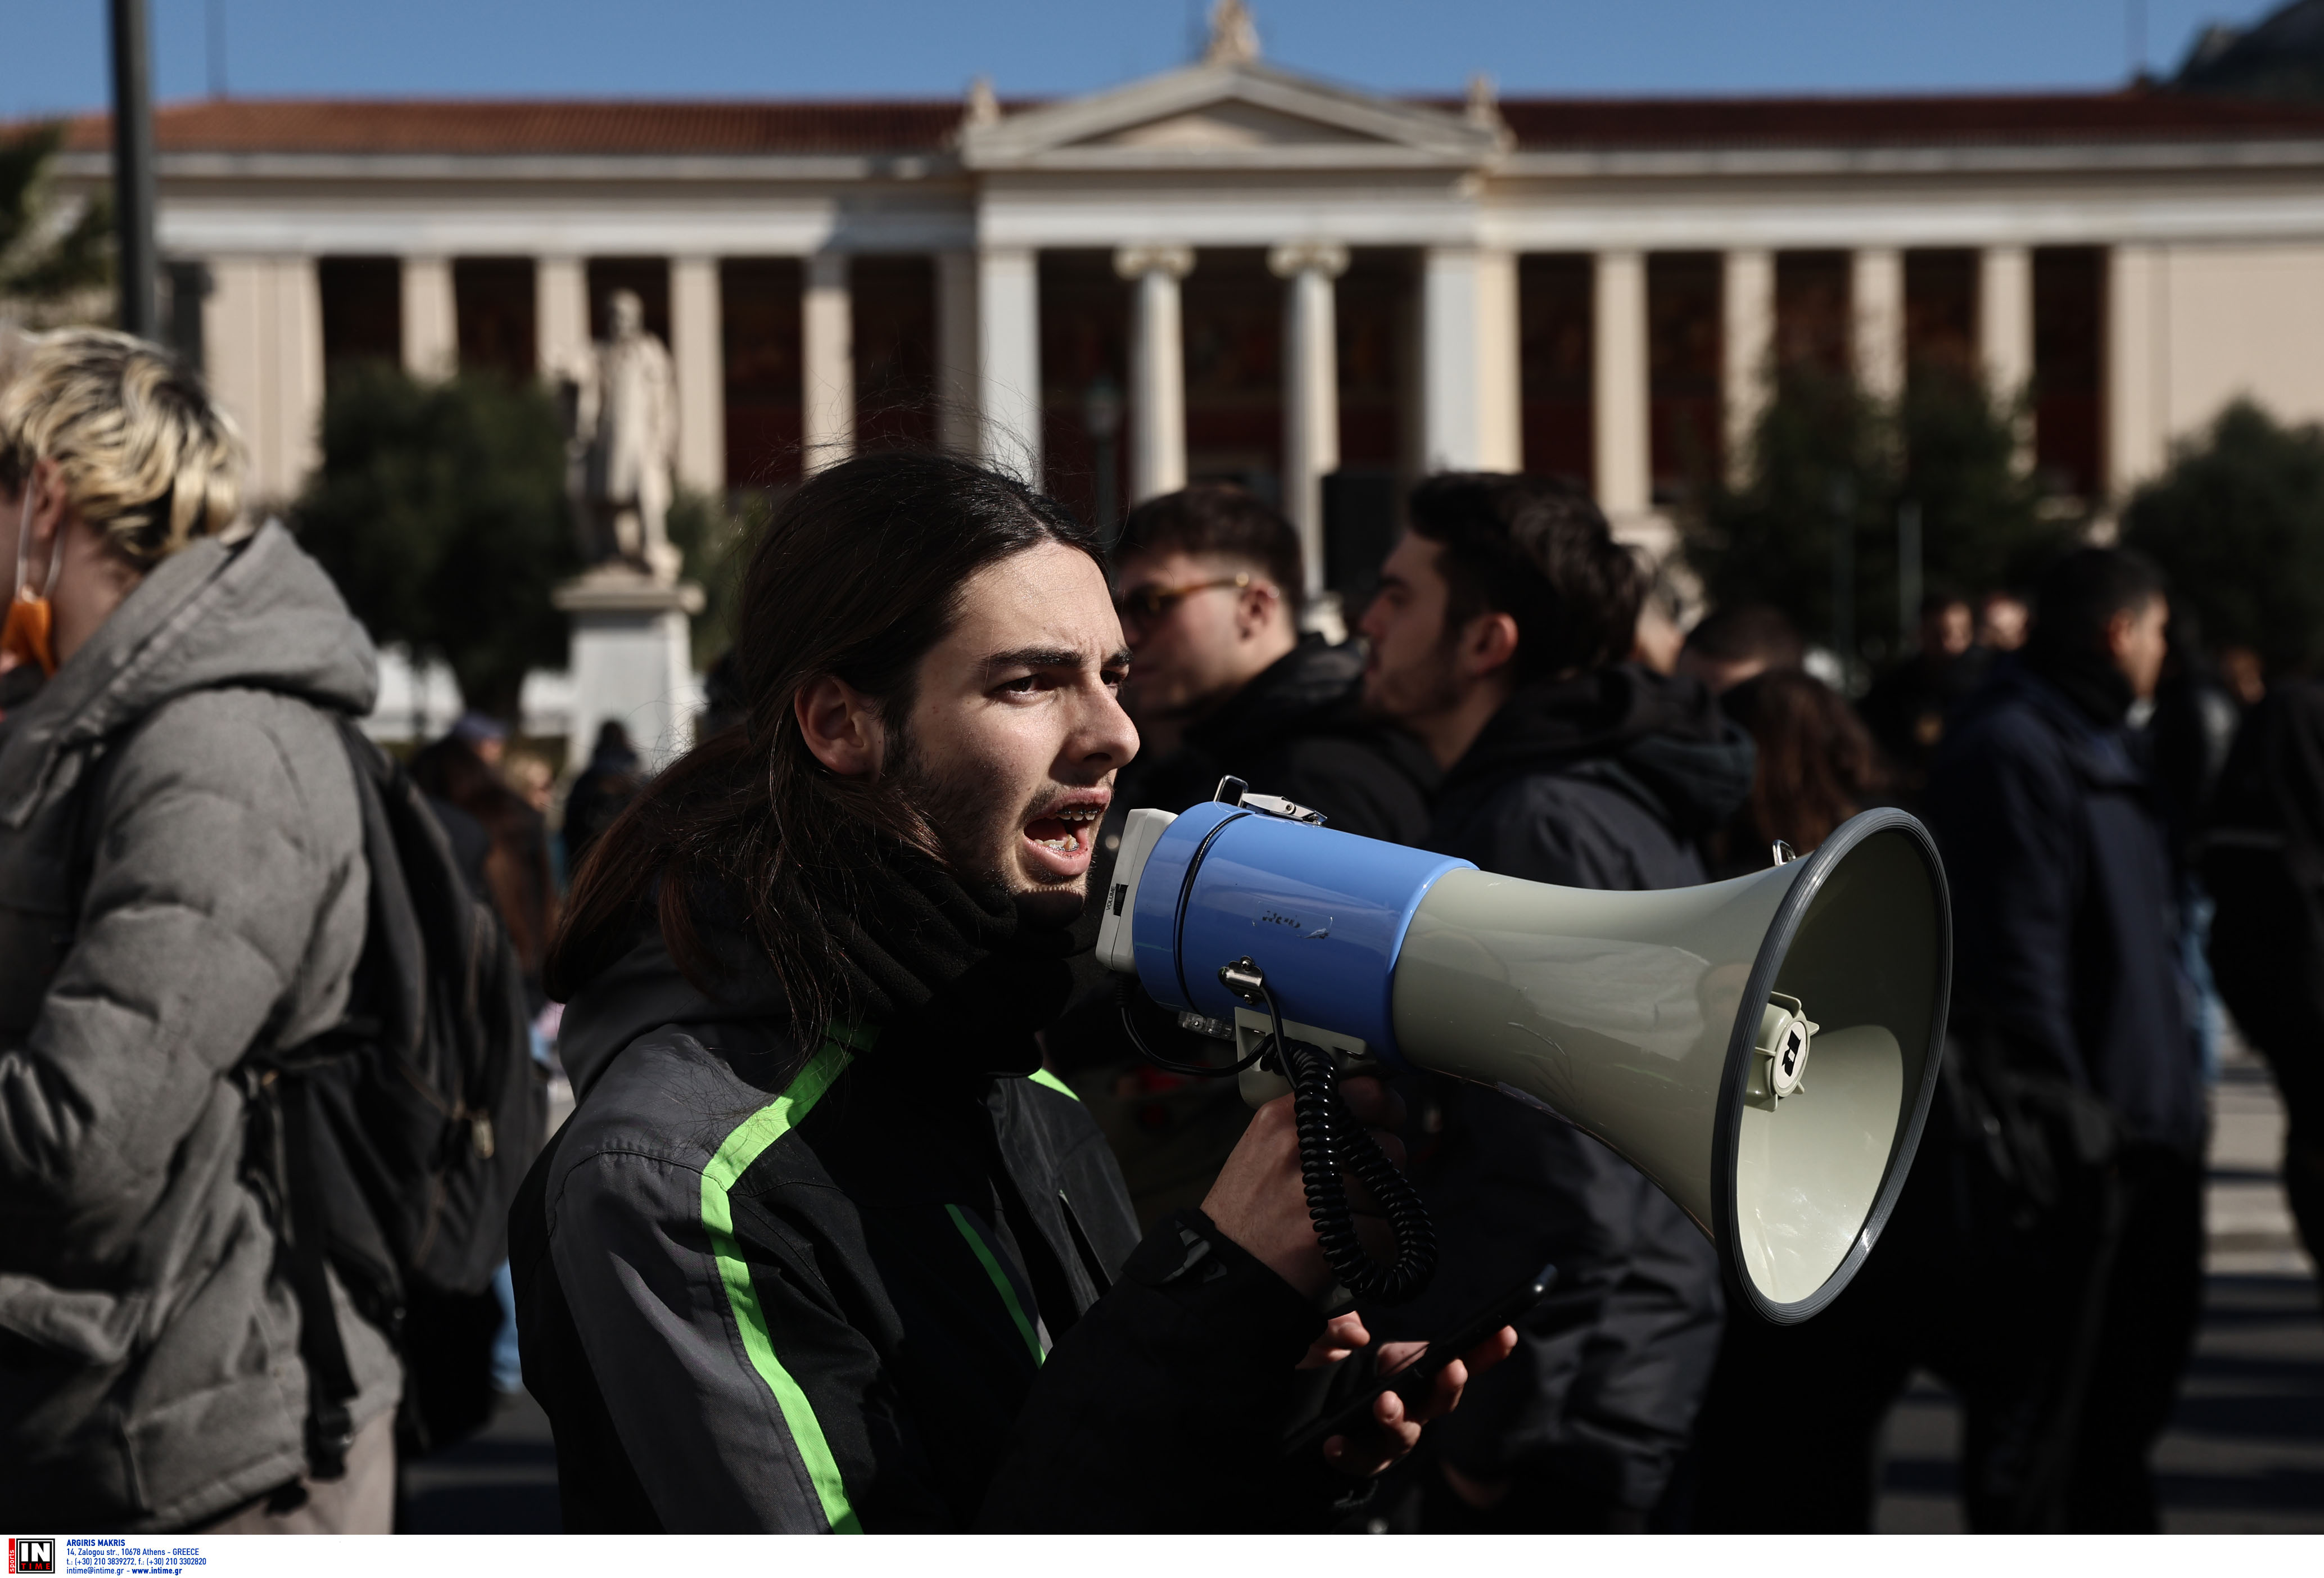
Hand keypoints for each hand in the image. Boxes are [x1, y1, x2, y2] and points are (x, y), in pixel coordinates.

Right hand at [1199, 1075, 1404, 1299]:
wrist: (1221, 1268)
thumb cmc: (1244, 1212)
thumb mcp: (1262, 1147)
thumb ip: (1309, 1125)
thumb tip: (1366, 1114)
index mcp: (1283, 1118)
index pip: (1364, 1091)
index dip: (1385, 1107)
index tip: (1388, 1119)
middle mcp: (1300, 1147)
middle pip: (1388, 1144)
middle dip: (1384, 1167)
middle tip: (1360, 1185)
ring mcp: (1318, 1190)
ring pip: (1390, 1191)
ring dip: (1378, 1209)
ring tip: (1346, 1219)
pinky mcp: (1333, 1232)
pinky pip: (1386, 1232)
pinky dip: (1376, 1245)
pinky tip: (1347, 1245)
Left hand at [1319, 1322, 1519, 1477]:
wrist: (1342, 1419)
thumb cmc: (1373, 1380)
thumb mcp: (1372, 1350)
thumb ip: (1356, 1331)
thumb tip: (1355, 1332)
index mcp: (1428, 1380)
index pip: (1464, 1362)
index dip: (1487, 1350)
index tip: (1505, 1332)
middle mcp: (1419, 1412)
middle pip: (1442, 1401)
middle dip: (1450, 1385)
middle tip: (1454, 1367)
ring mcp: (1394, 1439)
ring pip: (1402, 1434)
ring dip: (1397, 1419)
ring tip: (1385, 1403)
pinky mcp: (1365, 1459)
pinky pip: (1357, 1458)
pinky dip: (1347, 1451)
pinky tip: (1333, 1443)